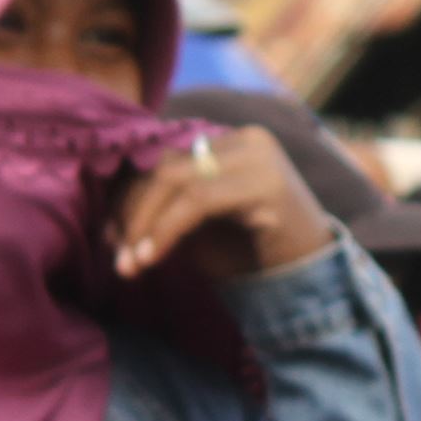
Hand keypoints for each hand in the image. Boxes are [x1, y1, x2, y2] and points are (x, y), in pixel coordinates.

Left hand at [110, 128, 332, 286]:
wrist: (311, 282)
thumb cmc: (253, 255)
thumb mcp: (199, 227)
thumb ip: (164, 210)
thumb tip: (110, 217)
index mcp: (231, 141)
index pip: (164, 158)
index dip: (129, 196)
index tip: (109, 236)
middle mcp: (246, 138)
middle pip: (165, 166)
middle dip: (132, 213)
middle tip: (116, 256)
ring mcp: (258, 156)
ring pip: (175, 179)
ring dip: (143, 225)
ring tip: (129, 264)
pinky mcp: (264, 183)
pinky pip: (197, 202)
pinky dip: (165, 231)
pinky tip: (150, 258)